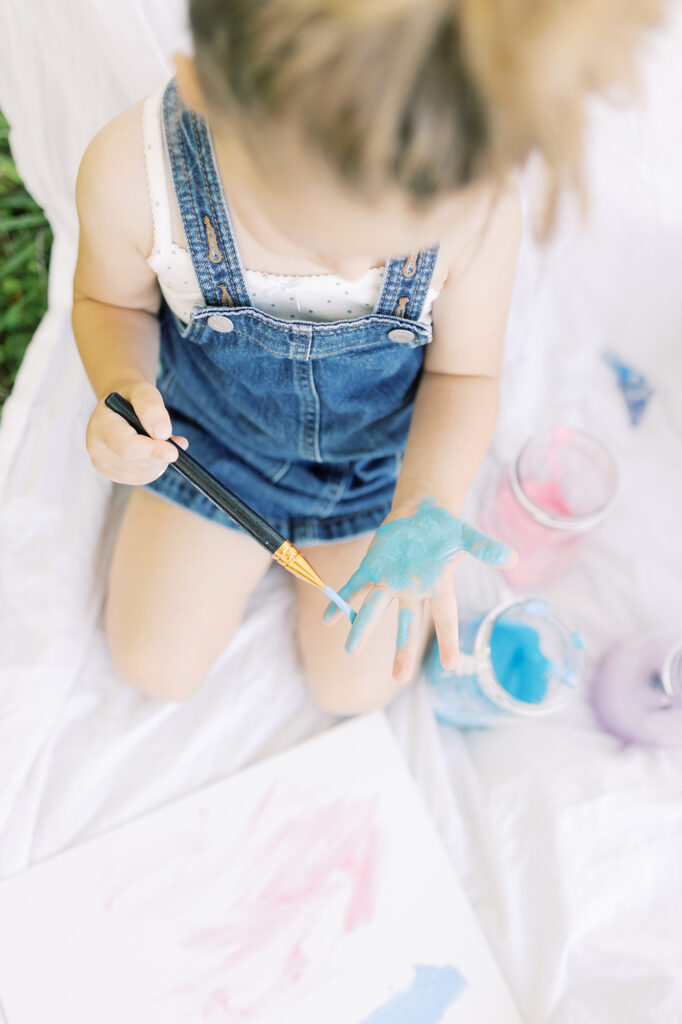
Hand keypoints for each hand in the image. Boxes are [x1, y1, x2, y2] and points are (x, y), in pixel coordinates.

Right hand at [85, 380, 188, 483]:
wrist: (120, 407)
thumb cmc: (132, 397)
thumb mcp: (143, 392)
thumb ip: (152, 408)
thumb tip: (162, 433)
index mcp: (100, 425)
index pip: (126, 447)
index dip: (152, 451)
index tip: (174, 451)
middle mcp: (96, 448)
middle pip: (137, 464)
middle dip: (160, 455)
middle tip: (175, 440)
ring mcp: (102, 464)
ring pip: (142, 474)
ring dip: (159, 461)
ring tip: (162, 442)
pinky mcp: (113, 474)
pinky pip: (141, 478)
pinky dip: (154, 468)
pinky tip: (155, 452)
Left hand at [323, 497, 516, 682]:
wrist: (420, 513)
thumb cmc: (446, 528)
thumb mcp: (466, 536)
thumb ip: (485, 548)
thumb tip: (511, 557)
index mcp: (437, 586)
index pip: (445, 617)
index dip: (448, 640)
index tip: (451, 666)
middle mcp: (412, 590)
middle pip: (407, 624)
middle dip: (402, 650)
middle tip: (399, 677)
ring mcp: (390, 582)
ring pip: (375, 609)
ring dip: (361, 628)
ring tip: (350, 650)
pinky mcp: (373, 569)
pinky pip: (355, 588)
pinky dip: (342, 601)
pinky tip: (327, 617)